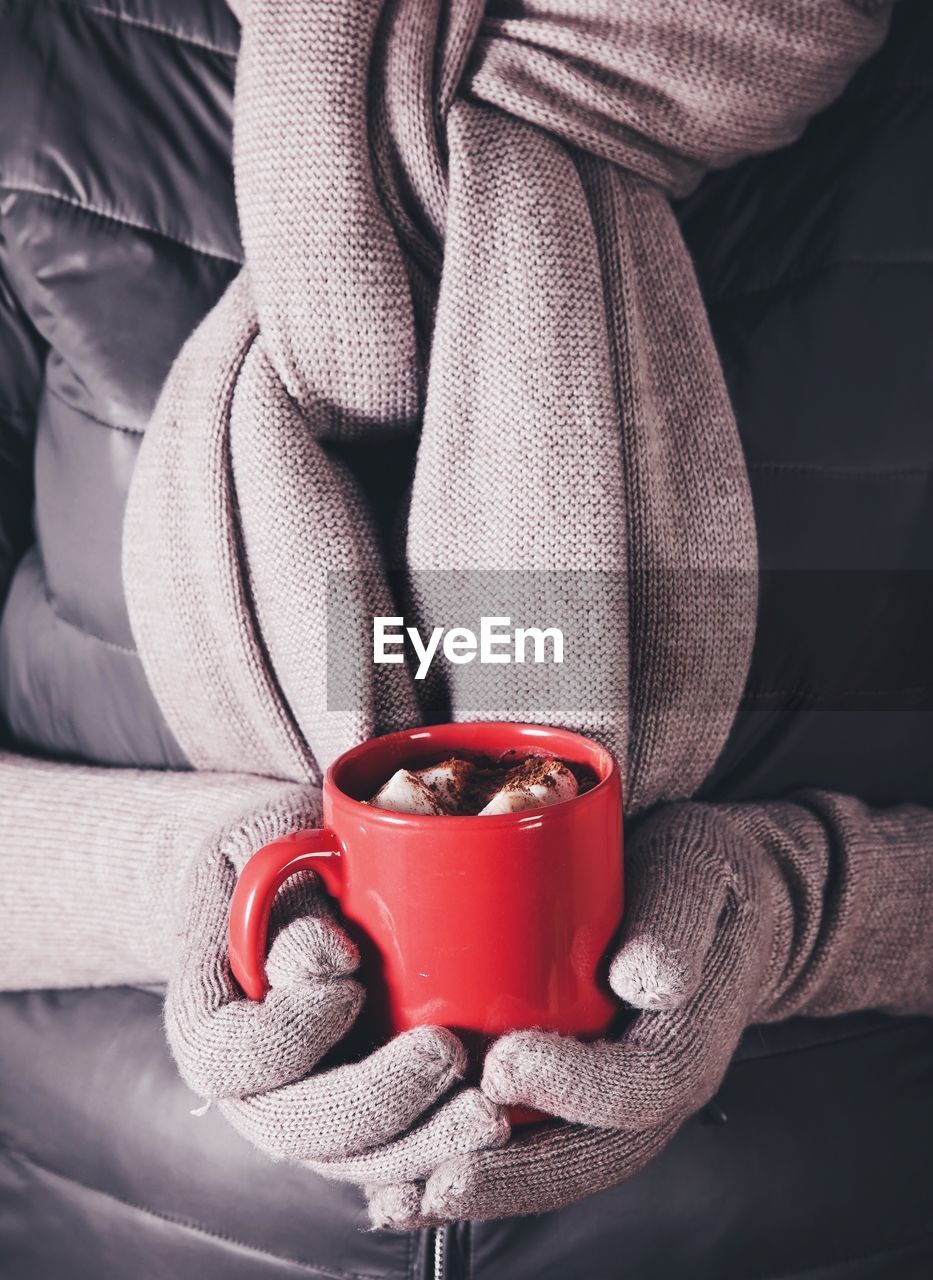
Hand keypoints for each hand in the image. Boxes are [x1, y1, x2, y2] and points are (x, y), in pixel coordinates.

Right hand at [165, 787, 504, 1169]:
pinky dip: (439, 1149)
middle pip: (295, 1128)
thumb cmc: (277, 852)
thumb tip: (326, 962)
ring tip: (487, 1113)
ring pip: (348, 1160)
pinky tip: (492, 1125)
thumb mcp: (267, 846)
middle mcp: (245, 1081)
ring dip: (421, 1144)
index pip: (230, 1056)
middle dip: (378, 1102)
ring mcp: (301, 1107)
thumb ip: (283, 899)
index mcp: (207, 1015)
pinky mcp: (356, 1116)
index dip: (291, 1032)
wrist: (285, 880)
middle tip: (448, 1054)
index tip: (349, 982)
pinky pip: (390, 1156)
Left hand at [364, 800, 781, 1224]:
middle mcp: (649, 1090)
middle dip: (513, 1175)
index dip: (574, 1085)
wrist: (713, 895)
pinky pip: (528, 1140)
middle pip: (588, 1156)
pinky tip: (409, 1177)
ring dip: (481, 1186)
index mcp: (688, 1041)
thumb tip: (648, 979)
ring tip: (406, 1199)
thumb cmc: (699, 875)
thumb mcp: (698, 874)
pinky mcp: (570, 1088)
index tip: (504, 1062)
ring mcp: (610, 1099)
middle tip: (440, 1180)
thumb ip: (676, 921)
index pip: (642, 1088)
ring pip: (551, 1162)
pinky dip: (469, 1162)